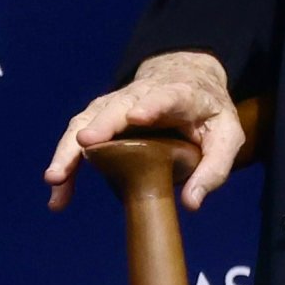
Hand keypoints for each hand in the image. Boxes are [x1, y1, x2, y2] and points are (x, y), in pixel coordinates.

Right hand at [43, 51, 242, 210]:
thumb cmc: (209, 114)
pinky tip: (58, 194)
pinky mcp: (99, 118)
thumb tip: (191, 204)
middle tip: (85, 143)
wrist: (185, 80)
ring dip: (69, 149)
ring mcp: (115, 104)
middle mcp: (140, 95)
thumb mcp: (228, 137)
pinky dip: (66, 164)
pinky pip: (78, 138)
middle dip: (99, 125)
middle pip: (114, 107)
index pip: (165, 97)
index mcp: (180, 95)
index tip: (137, 116)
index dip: (151, 105)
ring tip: (56, 179)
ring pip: (87, 121)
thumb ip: (214, 169)